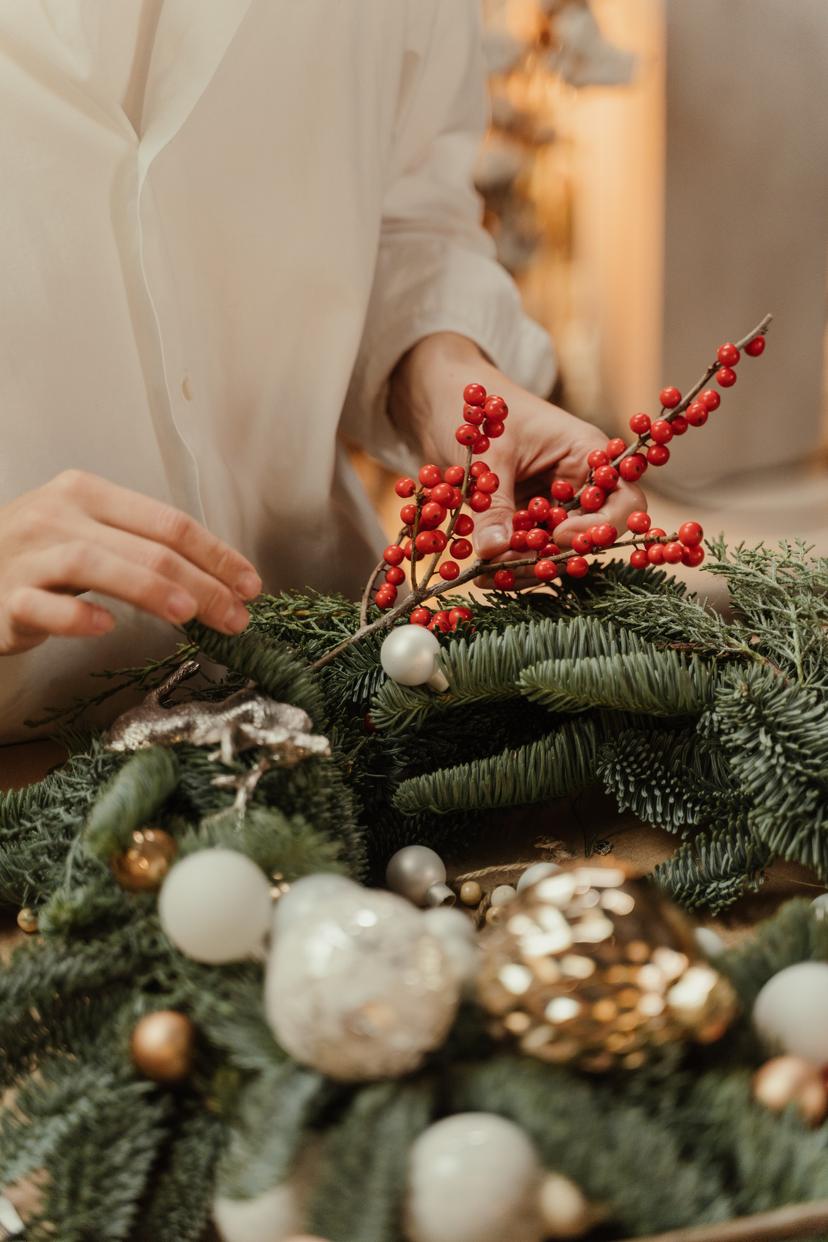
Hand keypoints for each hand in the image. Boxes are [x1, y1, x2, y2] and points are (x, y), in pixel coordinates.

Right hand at [0, 471, 261, 654]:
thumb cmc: (39, 555)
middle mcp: (57, 516)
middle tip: (235, 615)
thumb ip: (142, 545)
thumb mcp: (89, 532)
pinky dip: (75, 616)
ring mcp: (27, 556)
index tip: (250, 585)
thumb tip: (220, 578)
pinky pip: (42, 606)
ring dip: (148, 589)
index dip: (216, 554)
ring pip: (94, 564)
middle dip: (200, 582)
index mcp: (87, 493)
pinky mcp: (5, 598)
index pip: (167, 520)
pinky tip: (105, 626)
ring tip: (189, 614)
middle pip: (143, 545)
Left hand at [390, 333, 646, 561]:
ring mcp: (553, 505)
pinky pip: (529, 550)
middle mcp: (578, 485)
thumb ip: (494, 504)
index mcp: (586, 455)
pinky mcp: (527, 519)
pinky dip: (510, 564)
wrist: (445, 397)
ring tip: (487, 575)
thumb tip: (494, 552)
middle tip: (508, 565)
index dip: (600, 526)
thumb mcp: (488, 455)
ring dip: (526, 567)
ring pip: (555, 551)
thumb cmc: (478, 411)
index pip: (624, 502)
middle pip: (587, 537)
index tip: (558, 537)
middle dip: (552, 557)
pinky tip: (483, 573)